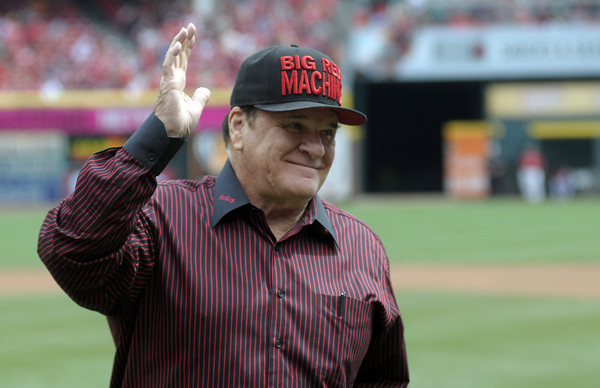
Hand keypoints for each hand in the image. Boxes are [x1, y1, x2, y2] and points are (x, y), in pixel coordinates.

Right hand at [154, 23, 210, 137]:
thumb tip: (205, 89)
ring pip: (173, 56)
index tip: (192, 35)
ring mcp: (168, 80)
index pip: (183, 61)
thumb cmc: (180, 123)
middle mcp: (172, 79)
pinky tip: (180, 44)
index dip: (188, 47)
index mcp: (178, 83)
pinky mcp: (167, 84)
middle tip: (190, 25)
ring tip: (185, 29)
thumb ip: (201, 97)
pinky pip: (169, 65)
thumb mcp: (196, 108)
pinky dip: (173, 54)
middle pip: (179, 54)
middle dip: (185, 39)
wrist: (171, 133)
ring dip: (179, 41)